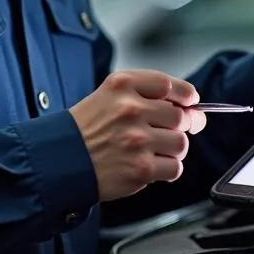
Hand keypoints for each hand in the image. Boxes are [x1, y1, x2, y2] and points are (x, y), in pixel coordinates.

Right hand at [70, 70, 207, 200]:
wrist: (60, 159)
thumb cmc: (85, 129)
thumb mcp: (109, 95)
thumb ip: (147, 95)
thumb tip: (193, 109)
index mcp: (122, 85)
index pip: (170, 84)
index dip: (185, 95)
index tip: (190, 101)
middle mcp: (131, 109)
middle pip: (181, 116)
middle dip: (180, 125)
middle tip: (164, 131)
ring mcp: (137, 140)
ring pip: (181, 143)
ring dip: (172, 149)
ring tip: (152, 150)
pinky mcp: (141, 168)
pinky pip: (174, 167)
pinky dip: (167, 169)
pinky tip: (149, 165)